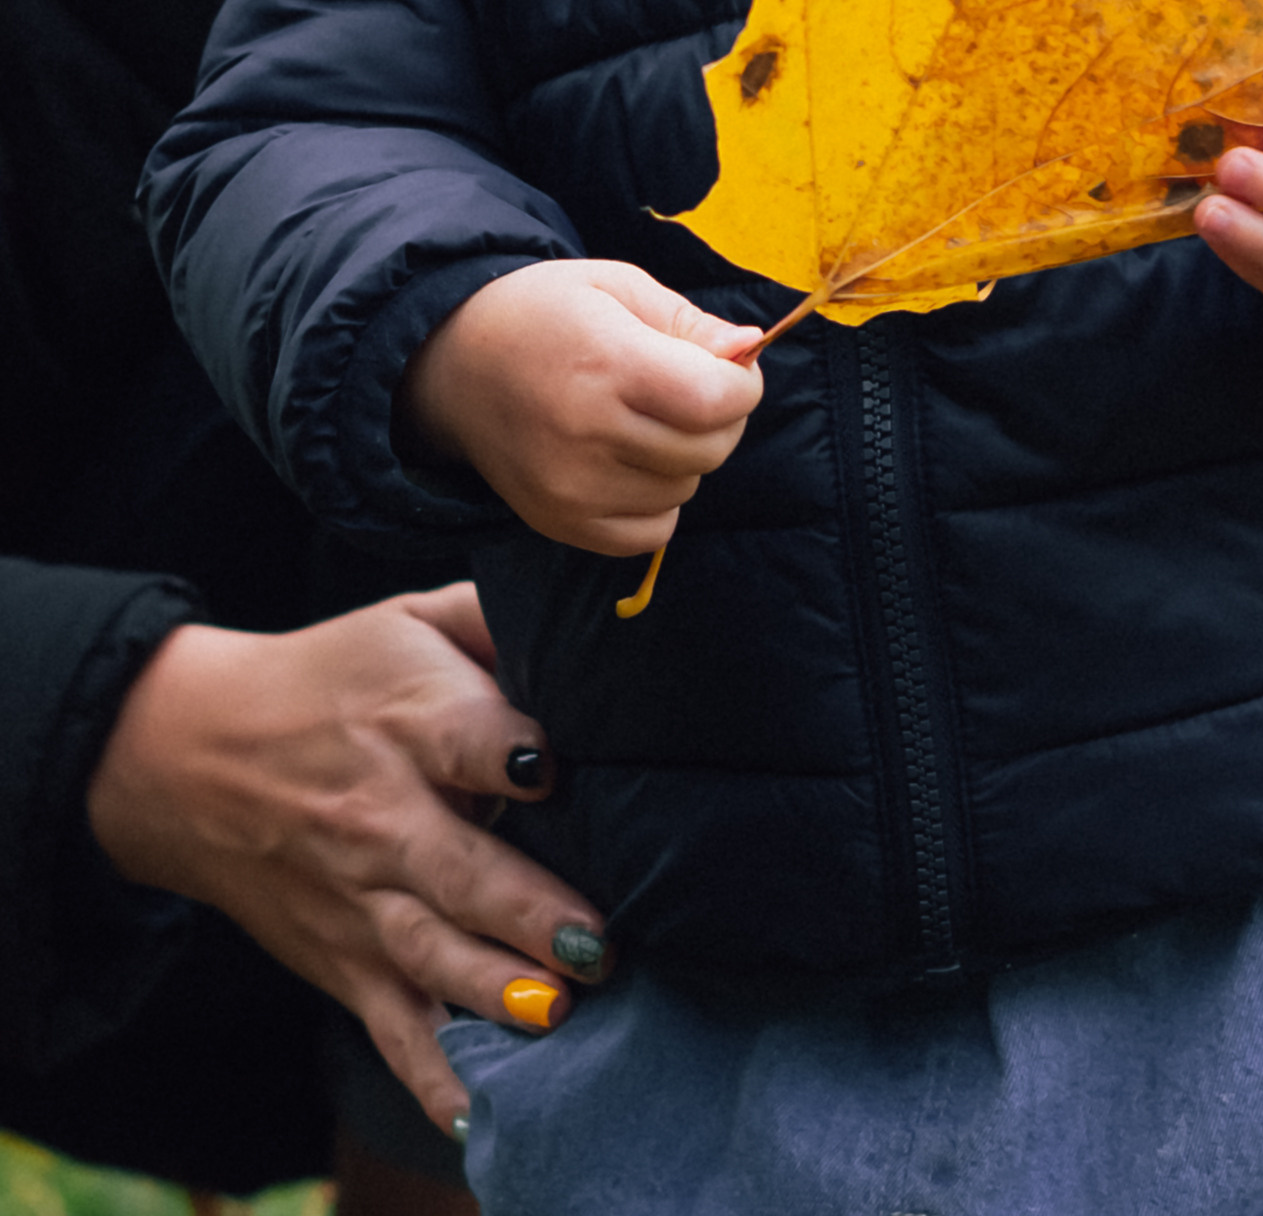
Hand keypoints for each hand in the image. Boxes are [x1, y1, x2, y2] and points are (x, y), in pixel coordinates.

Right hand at [86, 584, 607, 1135]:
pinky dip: (431, 1076)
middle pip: (461, 869)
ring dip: (495, 992)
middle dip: (530, 909)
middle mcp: (382, 816)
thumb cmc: (332, 675)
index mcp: (409, 720)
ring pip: (430, 956)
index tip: (561, 771)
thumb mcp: (408, 617)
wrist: (191, 754)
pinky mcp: (341, 959)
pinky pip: (391, 1028)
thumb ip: (496, 616)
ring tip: (560, 1014)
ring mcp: (358, 899)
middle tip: (599, 940)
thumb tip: (591, 618)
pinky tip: (479, 1118)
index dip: (519, 754)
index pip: (469, 738)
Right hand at [398, 258, 762, 556]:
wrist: (454, 365)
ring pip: (685, 488)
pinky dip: (659, 499)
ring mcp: (570, 487)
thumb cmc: (546, 312)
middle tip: (691, 388)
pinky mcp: (559, 522)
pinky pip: (652, 532)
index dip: (743, 384)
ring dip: (686, 456)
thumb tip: (748, 348)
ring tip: (646, 418)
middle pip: (709, 448)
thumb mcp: (617, 286)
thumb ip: (689, 321)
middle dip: (721, 417)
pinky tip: (630, 459)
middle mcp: (586, 432)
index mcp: (607, 363)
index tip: (732, 368)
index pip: (716, 400)